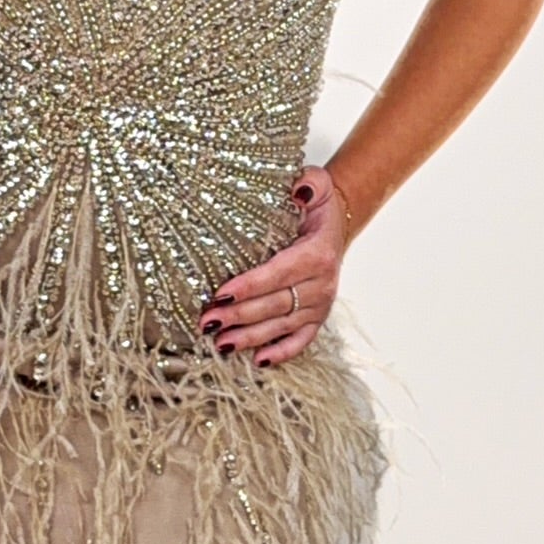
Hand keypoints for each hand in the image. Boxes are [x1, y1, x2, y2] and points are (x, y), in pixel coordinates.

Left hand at [198, 165, 352, 366]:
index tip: (220, 293)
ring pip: (283, 326)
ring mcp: (321, 304)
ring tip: (220, 342)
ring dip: (252, 336)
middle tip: (207, 321)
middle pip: (276, 304)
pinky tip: (257, 361)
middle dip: (239, 314)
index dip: (249, 286)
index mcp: (318, 254)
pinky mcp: (318, 318)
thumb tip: (298, 189)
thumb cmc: (317, 205)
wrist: (336, 225)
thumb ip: (309, 182)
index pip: (278, 273)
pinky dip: (282, 352)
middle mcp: (323, 284)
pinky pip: (302, 340)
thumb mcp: (317, 184)